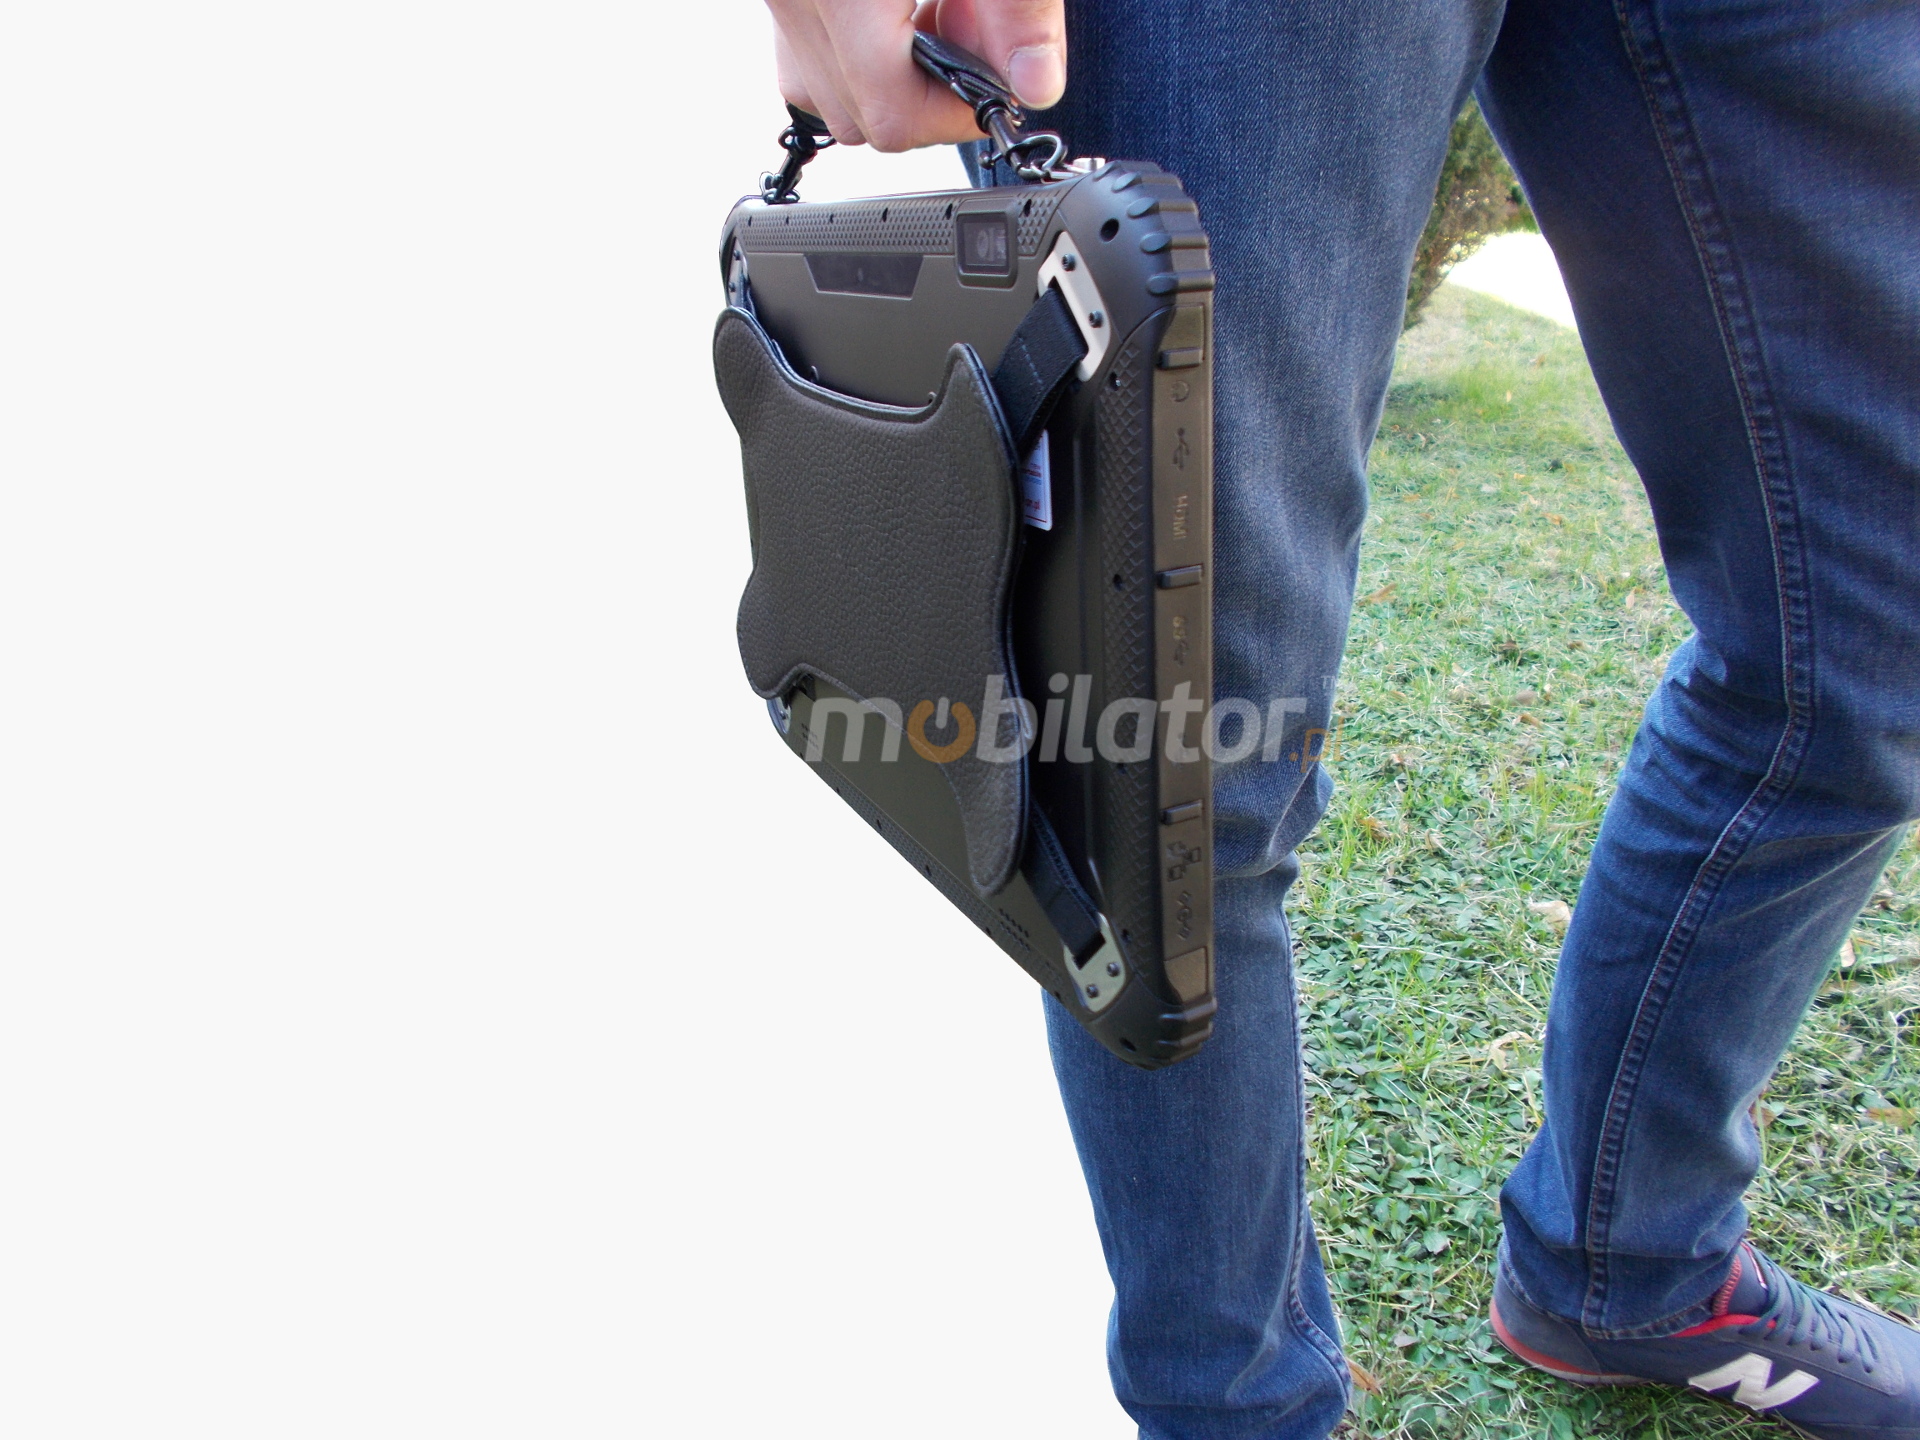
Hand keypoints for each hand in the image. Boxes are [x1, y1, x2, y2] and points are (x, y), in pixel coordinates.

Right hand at [766, 0, 1064, 150]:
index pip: (892, 114)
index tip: (990, 96)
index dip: (955, 119)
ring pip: (824, 98)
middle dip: (925, 102)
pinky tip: (892, 12)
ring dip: (887, 81)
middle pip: (859, 120)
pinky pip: (803, 56)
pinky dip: (852, 54)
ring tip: (929, 17)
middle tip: (967, 43)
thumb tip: (1036, 86)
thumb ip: (1022, 11)